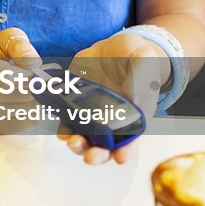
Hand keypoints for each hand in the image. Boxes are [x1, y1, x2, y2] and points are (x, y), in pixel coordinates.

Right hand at [0, 27, 40, 112]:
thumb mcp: (7, 38)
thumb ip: (21, 46)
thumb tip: (33, 63)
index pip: (4, 77)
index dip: (26, 76)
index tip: (34, 72)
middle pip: (14, 95)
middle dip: (34, 88)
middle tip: (42, 81)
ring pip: (19, 112)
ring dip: (35, 102)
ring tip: (37, 90)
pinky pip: (18, 125)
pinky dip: (31, 115)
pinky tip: (30, 103)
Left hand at [58, 30, 168, 164]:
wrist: (114, 47)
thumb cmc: (136, 56)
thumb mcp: (144, 61)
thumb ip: (140, 79)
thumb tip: (133, 99)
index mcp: (134, 115)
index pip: (132, 139)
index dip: (127, 150)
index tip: (121, 158)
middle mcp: (112, 120)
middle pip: (105, 145)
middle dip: (97, 154)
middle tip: (90, 156)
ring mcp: (92, 114)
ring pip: (84, 137)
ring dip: (77, 144)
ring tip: (71, 142)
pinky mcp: (75, 103)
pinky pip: (66, 119)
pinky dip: (62, 127)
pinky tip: (60, 130)